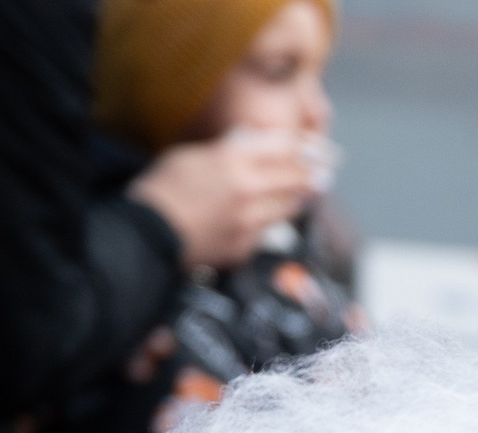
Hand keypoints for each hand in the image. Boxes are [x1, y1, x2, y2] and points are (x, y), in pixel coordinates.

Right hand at [129, 131, 314, 269]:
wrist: (148, 232)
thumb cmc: (163, 190)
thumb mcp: (192, 155)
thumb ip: (228, 150)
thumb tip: (252, 143)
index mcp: (232, 160)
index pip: (284, 149)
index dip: (309, 147)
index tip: (324, 148)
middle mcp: (247, 189)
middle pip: (297, 178)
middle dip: (317, 171)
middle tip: (329, 167)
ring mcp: (250, 220)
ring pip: (291, 206)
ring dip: (303, 195)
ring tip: (311, 186)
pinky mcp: (247, 245)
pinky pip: (272, 229)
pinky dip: (278, 217)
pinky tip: (281, 211)